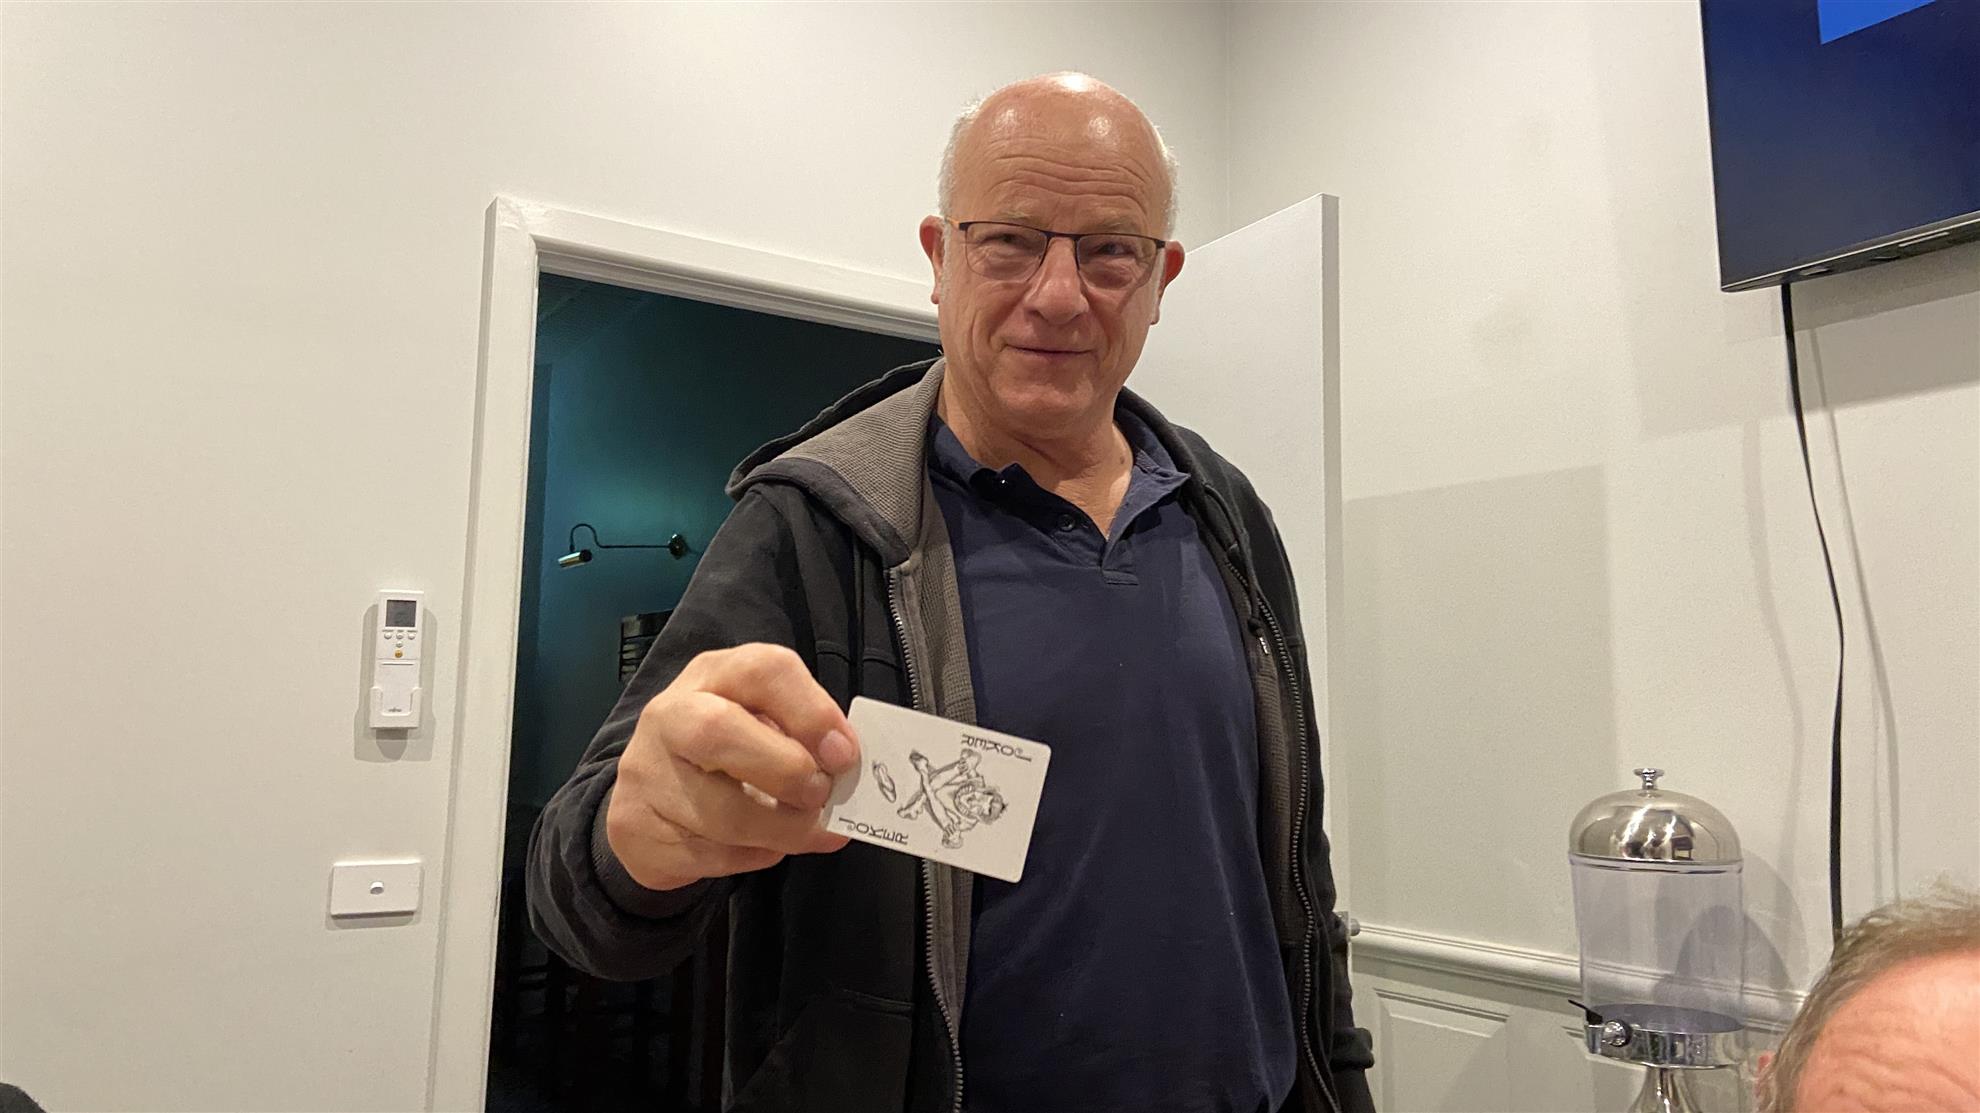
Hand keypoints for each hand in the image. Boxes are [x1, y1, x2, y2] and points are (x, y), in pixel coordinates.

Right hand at [604, 643, 859, 892]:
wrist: (649, 802)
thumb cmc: (726, 755)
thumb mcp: (763, 725)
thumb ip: (804, 738)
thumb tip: (847, 771)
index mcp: (715, 675)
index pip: (763, 670)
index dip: (811, 712)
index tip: (844, 755)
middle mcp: (671, 715)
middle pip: (719, 731)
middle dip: (786, 770)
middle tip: (820, 794)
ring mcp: (648, 773)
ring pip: (721, 812)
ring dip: (782, 830)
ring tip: (808, 830)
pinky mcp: (637, 828)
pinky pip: (711, 854)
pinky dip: (755, 855)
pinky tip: (765, 845)